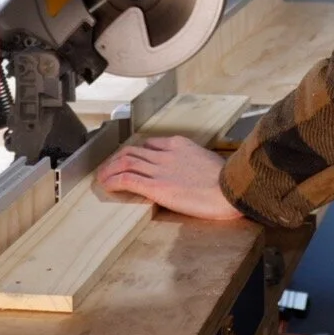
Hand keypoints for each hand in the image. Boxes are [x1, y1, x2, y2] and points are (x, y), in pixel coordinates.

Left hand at [95, 136, 242, 221]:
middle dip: (117, 159)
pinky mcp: (157, 187)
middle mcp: (166, 154)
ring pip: (125, 161)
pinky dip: (113, 180)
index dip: (135, 153)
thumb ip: (193, 162)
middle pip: (132, 150)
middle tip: (109, 168)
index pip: (150, 144)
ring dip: (110, 169)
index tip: (129, 161)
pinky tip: (107, 185)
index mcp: (179, 145)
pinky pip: (127, 178)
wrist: (232, 189)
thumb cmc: (228, 181)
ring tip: (102, 177)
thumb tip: (189, 172)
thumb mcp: (208, 161)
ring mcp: (160, 169)